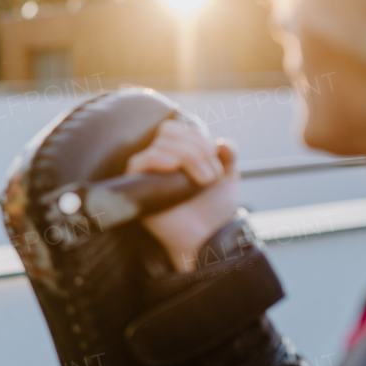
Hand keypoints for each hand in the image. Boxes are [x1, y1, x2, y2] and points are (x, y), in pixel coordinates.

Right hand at [125, 116, 238, 272]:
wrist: (208, 237)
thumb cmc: (213, 210)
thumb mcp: (227, 176)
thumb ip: (228, 153)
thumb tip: (219, 142)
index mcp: (172, 154)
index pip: (176, 128)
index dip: (198, 137)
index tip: (217, 160)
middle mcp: (156, 162)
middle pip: (167, 132)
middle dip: (196, 148)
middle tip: (212, 175)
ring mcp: (146, 175)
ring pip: (160, 146)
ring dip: (189, 157)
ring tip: (204, 181)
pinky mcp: (137, 191)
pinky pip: (139, 162)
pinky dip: (158, 159)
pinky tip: (174, 167)